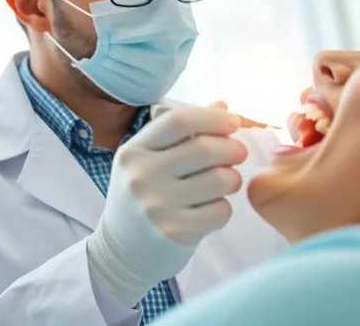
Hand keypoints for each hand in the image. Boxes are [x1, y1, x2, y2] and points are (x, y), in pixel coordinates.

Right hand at [86, 104, 245, 306]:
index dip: (212, 118)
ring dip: (233, 178)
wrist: (120, 253)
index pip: (178, 121)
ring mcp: (156, 206)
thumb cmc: (143, 197)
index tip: (232, 122)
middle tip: (239, 153)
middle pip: (204, 148)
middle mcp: (141, 176)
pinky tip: (212, 208)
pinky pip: (220, 211)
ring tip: (227, 181)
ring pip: (220, 180)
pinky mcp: (174, 232)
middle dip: (232, 148)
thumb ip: (184, 133)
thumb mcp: (150, 160)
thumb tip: (222, 106)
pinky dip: (224, 208)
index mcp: (134, 151)